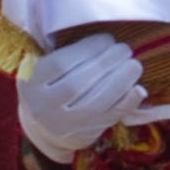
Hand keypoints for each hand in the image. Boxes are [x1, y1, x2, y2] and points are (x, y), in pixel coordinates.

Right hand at [16, 33, 148, 157]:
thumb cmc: (46, 87)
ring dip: (120, 81)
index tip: (107, 39)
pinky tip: (138, 89)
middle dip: (106, 63)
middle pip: (79, 83)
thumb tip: (98, 34)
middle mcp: (45, 105)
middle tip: (124, 49)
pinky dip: (127, 103)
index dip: (88, 49)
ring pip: (95, 102)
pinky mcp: (85, 134)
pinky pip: (109, 118)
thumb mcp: (40, 67)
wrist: (42, 128)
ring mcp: (65, 123)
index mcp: (31, 82)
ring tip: (134, 65)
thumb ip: (59, 51)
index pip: (61, 64)